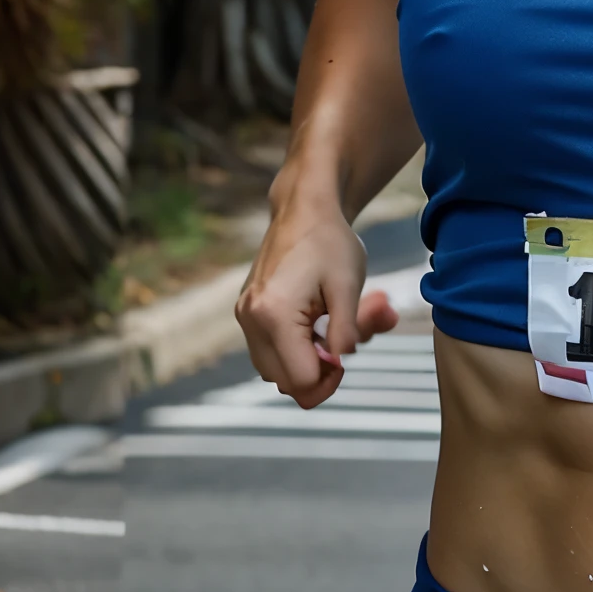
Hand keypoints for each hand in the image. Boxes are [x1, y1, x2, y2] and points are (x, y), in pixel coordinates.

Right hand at [235, 208, 398, 407]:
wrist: (303, 209)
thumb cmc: (330, 243)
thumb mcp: (348, 287)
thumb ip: (346, 331)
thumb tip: (340, 362)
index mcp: (274, 315)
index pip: (301, 380)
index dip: (331, 378)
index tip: (348, 354)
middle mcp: (251, 320)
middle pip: (284, 382)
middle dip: (319, 372)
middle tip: (343, 343)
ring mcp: (245, 316)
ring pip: (274, 370)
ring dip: (305, 362)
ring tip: (329, 330)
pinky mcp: (247, 312)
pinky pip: (268, 350)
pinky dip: (293, 349)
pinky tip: (315, 324)